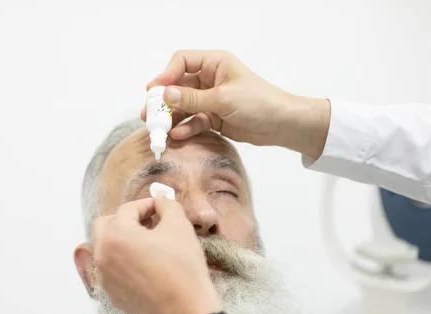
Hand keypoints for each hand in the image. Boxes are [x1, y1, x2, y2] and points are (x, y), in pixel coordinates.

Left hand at [91, 195, 222, 313]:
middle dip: (124, 219)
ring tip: (145, 242)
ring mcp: (104, 277)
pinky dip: (121, 261)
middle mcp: (102, 255)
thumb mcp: (180, 226)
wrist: (188, 309)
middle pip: (104, 225)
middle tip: (147, 222)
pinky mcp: (111, 294)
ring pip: (104, 248)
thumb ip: (167, 205)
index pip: (127, 210)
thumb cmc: (183, 266)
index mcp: (116, 235)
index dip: (146, 205)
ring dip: (121, 240)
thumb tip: (160, 200)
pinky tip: (143, 264)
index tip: (160, 207)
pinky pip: (110, 269)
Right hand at [142, 50, 330, 158]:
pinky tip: (177, 135)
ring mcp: (211, 99)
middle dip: (164, 100)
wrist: (282, 125)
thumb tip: (166, 94)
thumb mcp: (223, 99)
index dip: (166, 74)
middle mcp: (210, 79)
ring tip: (158, 129)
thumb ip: (192, 98)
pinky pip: (194, 121)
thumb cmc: (259, 103)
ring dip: (171, 117)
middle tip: (148, 113)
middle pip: (179, 86)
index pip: (182, 61)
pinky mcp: (214, 118)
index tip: (155, 90)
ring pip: (184, 106)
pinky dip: (186, 128)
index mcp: (215, 63)